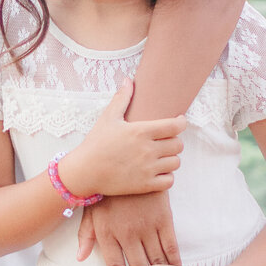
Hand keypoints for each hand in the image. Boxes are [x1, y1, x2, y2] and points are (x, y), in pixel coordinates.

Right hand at [61, 82, 184, 200]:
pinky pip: (169, 181)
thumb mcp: (108, 118)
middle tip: (165, 141)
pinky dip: (167, 177)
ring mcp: (147, 169)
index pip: (175, 126)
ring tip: (161, 157)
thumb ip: (122, 98)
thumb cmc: (96, 143)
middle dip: (174, 142)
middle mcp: (147, 150)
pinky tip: (157, 172)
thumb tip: (128, 80)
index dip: (181, 123)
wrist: (84, 171)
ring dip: (171, 159)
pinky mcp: (145, 185)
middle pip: (178, 145)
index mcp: (141, 131)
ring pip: (176, 163)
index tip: (178, 122)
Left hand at [78, 190, 180, 265]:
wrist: (130, 161)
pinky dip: (174, 261)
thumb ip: (85, 235)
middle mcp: (127, 233)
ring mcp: (147, 226)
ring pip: (155, 261)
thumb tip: (80, 258)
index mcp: (107, 233)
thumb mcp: (91, 211)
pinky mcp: (163, 219)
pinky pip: (170, 246)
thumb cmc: (108, 190)